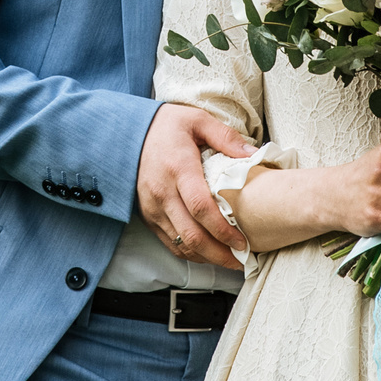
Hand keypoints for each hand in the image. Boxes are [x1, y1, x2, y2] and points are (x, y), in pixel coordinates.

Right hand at [137, 104, 253, 267]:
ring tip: (228, 260)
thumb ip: (226, 138)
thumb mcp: (198, 120)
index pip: (201, 208)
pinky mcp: (147, 214)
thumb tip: (254, 154)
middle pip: (191, 234)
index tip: (242, 241)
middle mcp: (162, 191)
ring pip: (180, 242)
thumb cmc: (167, 125)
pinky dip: (189, 252)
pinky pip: (168, 241)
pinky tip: (207, 253)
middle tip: (240, 260)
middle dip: (218, 253)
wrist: (127, 131)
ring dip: (205, 256)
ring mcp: (152, 206)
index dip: (222, 230)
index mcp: (178, 168)